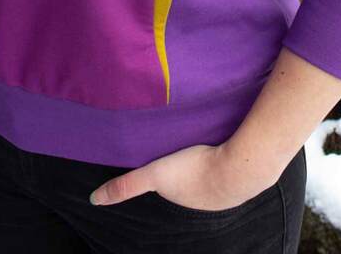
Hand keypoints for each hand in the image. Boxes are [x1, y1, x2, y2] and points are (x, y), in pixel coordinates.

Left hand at [89, 141, 277, 209]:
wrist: (240, 166)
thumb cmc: (196, 170)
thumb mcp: (154, 175)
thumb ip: (127, 185)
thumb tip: (94, 200)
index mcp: (184, 198)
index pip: (171, 185)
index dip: (165, 171)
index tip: (163, 158)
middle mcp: (206, 198)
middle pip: (192, 179)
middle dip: (187, 165)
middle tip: (182, 147)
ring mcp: (229, 188)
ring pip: (213, 171)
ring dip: (209, 158)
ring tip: (203, 140)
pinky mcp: (245, 172)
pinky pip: (232, 162)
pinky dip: (228, 153)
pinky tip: (226, 140)